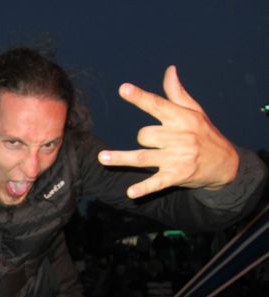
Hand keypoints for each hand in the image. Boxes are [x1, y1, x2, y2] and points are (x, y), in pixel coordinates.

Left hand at [98, 65, 238, 198]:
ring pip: (143, 157)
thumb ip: (177, 93)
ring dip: (121, 158)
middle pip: (145, 135)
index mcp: (182, 118)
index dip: (140, 97)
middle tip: (155, 141)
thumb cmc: (205, 134)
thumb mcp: (196, 112)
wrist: (227, 164)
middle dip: (143, 138)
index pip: (157, 105)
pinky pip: (156, 182)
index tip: (123, 89)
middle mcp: (180, 137)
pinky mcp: (176, 176)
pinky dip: (144, 188)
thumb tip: (169, 70)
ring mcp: (178, 158)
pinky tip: (130, 193)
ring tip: (102, 158)